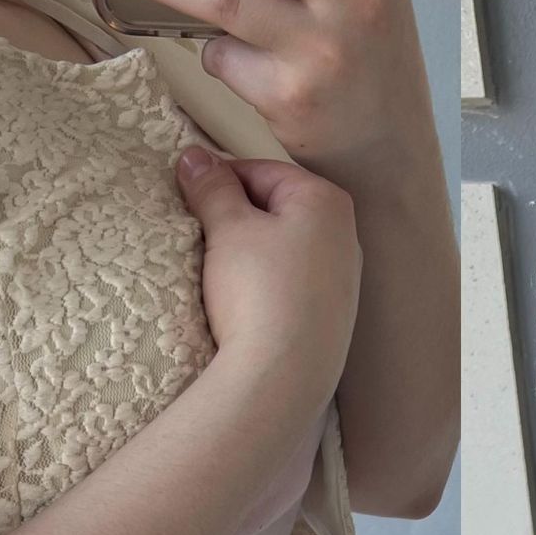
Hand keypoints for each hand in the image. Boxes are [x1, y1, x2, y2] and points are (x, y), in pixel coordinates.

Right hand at [174, 146, 360, 405]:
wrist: (282, 378)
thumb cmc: (257, 291)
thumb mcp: (227, 230)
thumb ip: (211, 188)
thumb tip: (195, 156)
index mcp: (326, 201)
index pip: (262, 170)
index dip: (220, 180)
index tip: (189, 196)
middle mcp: (346, 236)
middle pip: (277, 210)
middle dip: (238, 218)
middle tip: (202, 237)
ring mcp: (345, 282)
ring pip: (286, 250)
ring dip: (252, 254)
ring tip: (221, 275)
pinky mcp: (336, 320)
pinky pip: (295, 286)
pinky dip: (269, 286)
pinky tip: (248, 305)